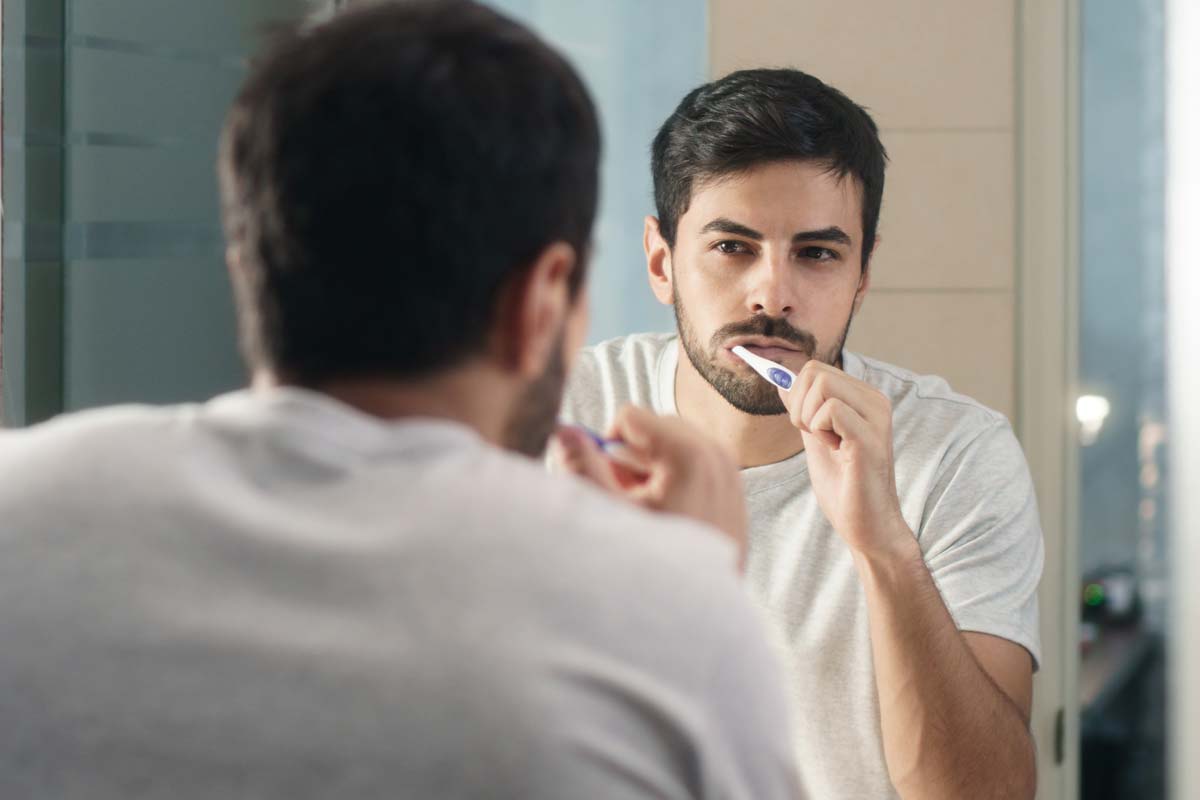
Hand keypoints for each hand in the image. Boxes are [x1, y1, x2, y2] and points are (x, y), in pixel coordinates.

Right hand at [552, 405, 747, 565]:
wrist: (698, 622)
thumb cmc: (651, 570)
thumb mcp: (608, 515)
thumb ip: (583, 466)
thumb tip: (563, 429)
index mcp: (688, 453)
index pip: (631, 416)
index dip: (609, 446)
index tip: (611, 483)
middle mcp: (717, 455)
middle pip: (656, 428)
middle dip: (633, 457)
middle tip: (626, 500)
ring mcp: (731, 475)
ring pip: (676, 448)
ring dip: (653, 471)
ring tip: (646, 515)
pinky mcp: (736, 494)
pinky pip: (697, 469)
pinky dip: (676, 484)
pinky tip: (669, 522)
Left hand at [778, 360, 909, 556]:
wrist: (866, 526)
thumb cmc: (844, 486)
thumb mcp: (815, 439)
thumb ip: (803, 409)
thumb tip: (781, 381)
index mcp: (864, 398)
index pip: (815, 369)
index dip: (796, 397)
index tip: (809, 428)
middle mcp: (875, 401)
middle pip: (814, 372)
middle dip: (799, 406)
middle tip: (817, 437)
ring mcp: (876, 417)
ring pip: (821, 385)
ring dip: (808, 419)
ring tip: (829, 445)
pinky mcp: (870, 436)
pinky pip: (830, 410)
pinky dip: (819, 432)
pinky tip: (837, 452)